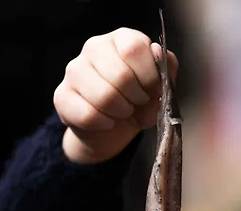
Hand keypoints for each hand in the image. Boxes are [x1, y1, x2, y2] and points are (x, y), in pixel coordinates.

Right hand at [54, 27, 178, 163]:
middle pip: (121, 75)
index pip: (134, 48)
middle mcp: (94, 47)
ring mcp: (74, 70)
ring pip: (104, 97)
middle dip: (137, 98)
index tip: (152, 89)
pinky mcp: (61, 96)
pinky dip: (105, 124)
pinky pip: (88, 115)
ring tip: (125, 112)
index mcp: (122, 39)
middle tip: (138, 103)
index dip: (149, 76)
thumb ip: (166, 69)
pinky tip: (108, 121)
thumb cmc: (140, 100)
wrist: (114, 127)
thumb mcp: (161, 86)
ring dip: (122, 112)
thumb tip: (157, 54)